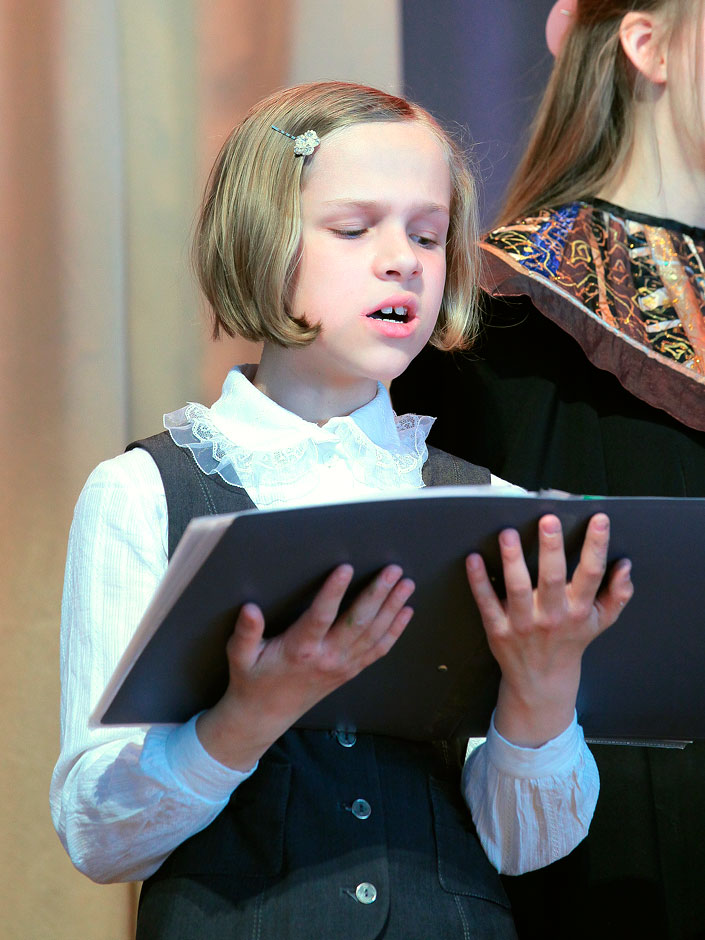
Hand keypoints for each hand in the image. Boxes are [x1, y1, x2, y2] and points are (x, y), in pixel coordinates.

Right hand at [197, 563, 413, 768]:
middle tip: (393, 570)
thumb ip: (245, 633)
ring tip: (407, 584)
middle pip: (358, 622)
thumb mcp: (240, 656)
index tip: (345, 568)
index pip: (320, 616)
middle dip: (378, 593)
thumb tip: (249, 609)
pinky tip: (407, 612)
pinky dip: (395, 631)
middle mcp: (327, 657)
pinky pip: (378, 650)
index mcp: (300, 649)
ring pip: (374, 634)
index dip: (334, 592)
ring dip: (392, 607)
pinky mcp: (350, 671)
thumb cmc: (252, 680)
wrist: (266, 716)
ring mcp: (343, 665)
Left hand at [465, 513, 632, 746]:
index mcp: (579, 609)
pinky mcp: (498, 630)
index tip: (599, 519)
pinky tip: (473, 559)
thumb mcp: (600, 622)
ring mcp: (523, 624)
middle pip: (553, 578)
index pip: (591, 573)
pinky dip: (479, 582)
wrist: (542, 681)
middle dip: (551, 549)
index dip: (596, 546)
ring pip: (518, 589)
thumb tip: (626, 566)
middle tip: (548, 520)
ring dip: (512, 561)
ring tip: (508, 534)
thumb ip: (617, 594)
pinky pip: (487, 603)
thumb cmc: (571, 641)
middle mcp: (552, 616)